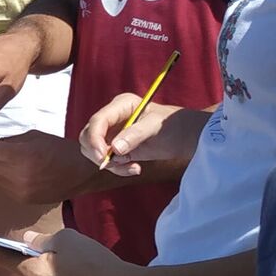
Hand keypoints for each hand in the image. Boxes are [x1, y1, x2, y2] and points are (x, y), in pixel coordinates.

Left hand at [0, 129, 100, 204]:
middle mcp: (16, 177)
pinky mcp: (21, 199)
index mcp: (20, 157)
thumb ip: (7, 141)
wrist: (81, 172)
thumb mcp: (32, 137)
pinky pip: (2, 185)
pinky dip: (0, 175)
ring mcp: (18, 191)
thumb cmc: (59, 149)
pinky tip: (7, 167)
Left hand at [3, 228, 144, 275]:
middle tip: (36, 242)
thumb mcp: (64, 240)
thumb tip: (27, 242)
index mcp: (29, 274)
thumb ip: (41, 241)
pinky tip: (73, 270)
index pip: (2, 258)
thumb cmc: (90, 262)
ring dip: (43, 268)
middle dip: (25, 256)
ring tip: (61, 254)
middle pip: (22, 270)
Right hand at [78, 96, 203, 177]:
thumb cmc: (175, 126)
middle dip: (98, 153)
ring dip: (110, 164)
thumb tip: (114, 149)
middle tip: (116, 164)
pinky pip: (107, 161)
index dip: (94, 139)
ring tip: (133, 168)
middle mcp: (113, 118)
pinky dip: (117, 169)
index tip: (102, 157)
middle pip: (87, 136)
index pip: (97, 121)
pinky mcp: (118, 148)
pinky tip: (135, 169)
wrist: (187, 138)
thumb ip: (135, 136)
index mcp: (121, 106)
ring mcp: (113, 133)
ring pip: (93, 151)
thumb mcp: (157, 128)